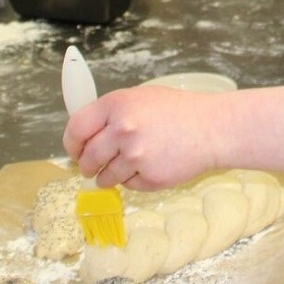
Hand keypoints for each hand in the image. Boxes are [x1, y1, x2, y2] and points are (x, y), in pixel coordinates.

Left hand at [63, 85, 221, 191]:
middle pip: (87, 158)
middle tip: (95, 165)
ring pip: (105, 177)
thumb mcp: (139, 98)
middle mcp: (123, 129)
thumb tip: (83, 133)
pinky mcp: (149, 178)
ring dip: (112, 175)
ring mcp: (135, 156)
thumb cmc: (176, 111)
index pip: (76, 129)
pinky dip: (135, 180)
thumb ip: (110, 113)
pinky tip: (152, 165)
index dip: (72, 144)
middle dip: (88, 165)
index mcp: (116, 105)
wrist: (211, 128)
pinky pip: (128, 186)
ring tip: (133, 162)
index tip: (75, 151)